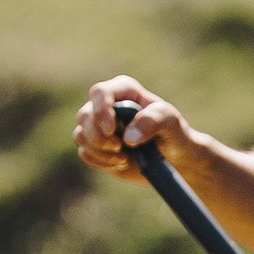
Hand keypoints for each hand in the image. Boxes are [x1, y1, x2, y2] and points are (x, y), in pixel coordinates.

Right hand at [75, 74, 189, 177]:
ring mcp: (98, 127)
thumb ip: (153, 121)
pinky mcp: (95, 147)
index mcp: (124, 91)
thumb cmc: (173, 133)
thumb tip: (129, 137)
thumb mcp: (171, 122)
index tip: (110, 130)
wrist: (173, 159)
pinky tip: (121, 162)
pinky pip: (85, 154)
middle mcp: (107, 106)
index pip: (100, 92)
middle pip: (84, 116)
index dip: (101, 110)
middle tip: (120, 148)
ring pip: (81, 136)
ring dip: (100, 151)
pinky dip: (100, 162)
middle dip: (98, 136)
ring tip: (124, 157)